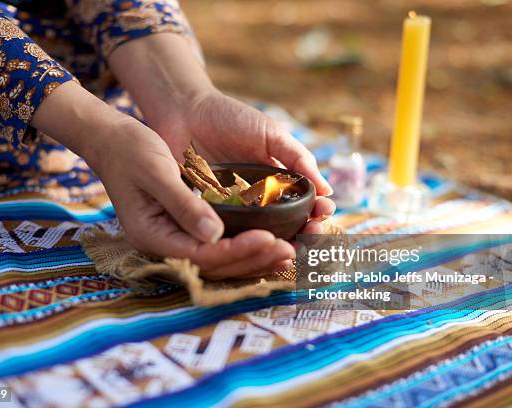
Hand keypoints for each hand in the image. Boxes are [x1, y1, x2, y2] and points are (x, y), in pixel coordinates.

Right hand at [91, 118, 296, 278]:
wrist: (114, 141)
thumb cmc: (131, 152)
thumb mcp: (156, 172)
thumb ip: (184, 204)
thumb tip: (216, 234)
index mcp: (152, 235)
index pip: (201, 254)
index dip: (237, 250)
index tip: (269, 239)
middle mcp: (165, 243)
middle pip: (214, 264)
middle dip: (253, 259)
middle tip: (289, 252)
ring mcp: (175, 238)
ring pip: (219, 259)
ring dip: (253, 258)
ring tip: (288, 255)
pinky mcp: (186, 227)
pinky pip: (218, 244)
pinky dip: (244, 244)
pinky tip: (270, 240)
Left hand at [153, 90, 335, 233]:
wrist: (184, 111)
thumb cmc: (230, 118)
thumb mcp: (270, 134)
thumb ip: (298, 158)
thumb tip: (328, 190)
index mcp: (276, 183)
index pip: (303, 205)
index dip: (316, 213)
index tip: (323, 215)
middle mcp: (257, 201)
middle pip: (285, 226)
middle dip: (302, 234)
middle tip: (310, 235)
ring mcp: (233, 210)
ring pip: (257, 235)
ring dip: (274, 245)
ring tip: (288, 247)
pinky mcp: (207, 214)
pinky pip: (224, 233)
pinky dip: (237, 243)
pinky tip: (249, 247)